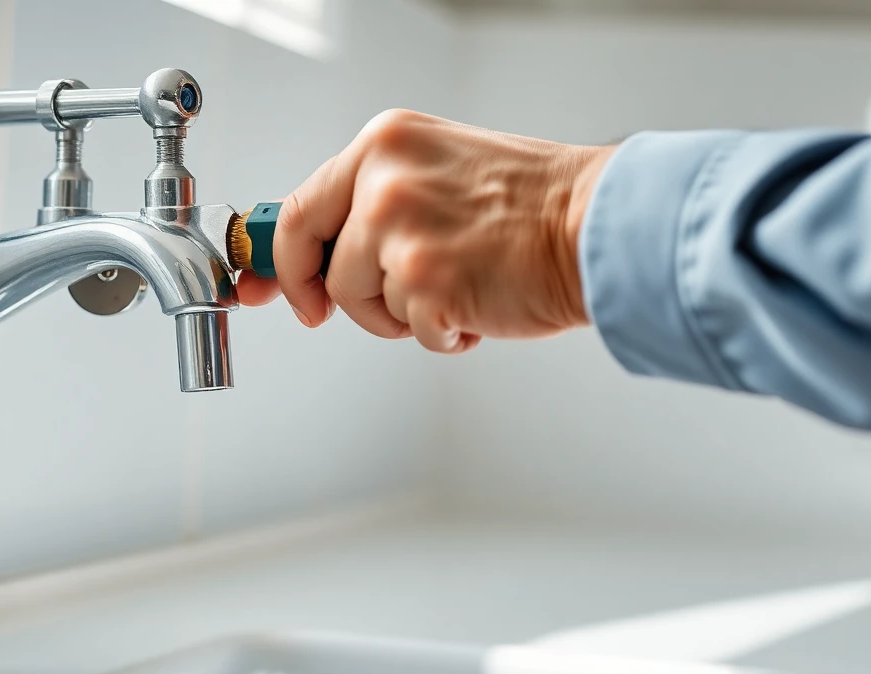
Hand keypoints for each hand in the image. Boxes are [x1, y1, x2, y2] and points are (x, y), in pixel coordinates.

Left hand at [236, 109, 615, 352]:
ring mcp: (402, 231)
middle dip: (325, 295)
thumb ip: (375, 201)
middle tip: (342, 310)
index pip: (299, 207)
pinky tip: (474, 305)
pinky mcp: (426, 281)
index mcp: (385, 144)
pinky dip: (440, 332)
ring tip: (452, 289)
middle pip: (315, 259)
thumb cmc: (531, 207)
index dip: (280, 258)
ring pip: (360, 301)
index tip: (274, 283)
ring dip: (401, 313)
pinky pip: (407, 329)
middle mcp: (385, 181)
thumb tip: (317, 253)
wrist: (596, 227)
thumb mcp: (436, 174)